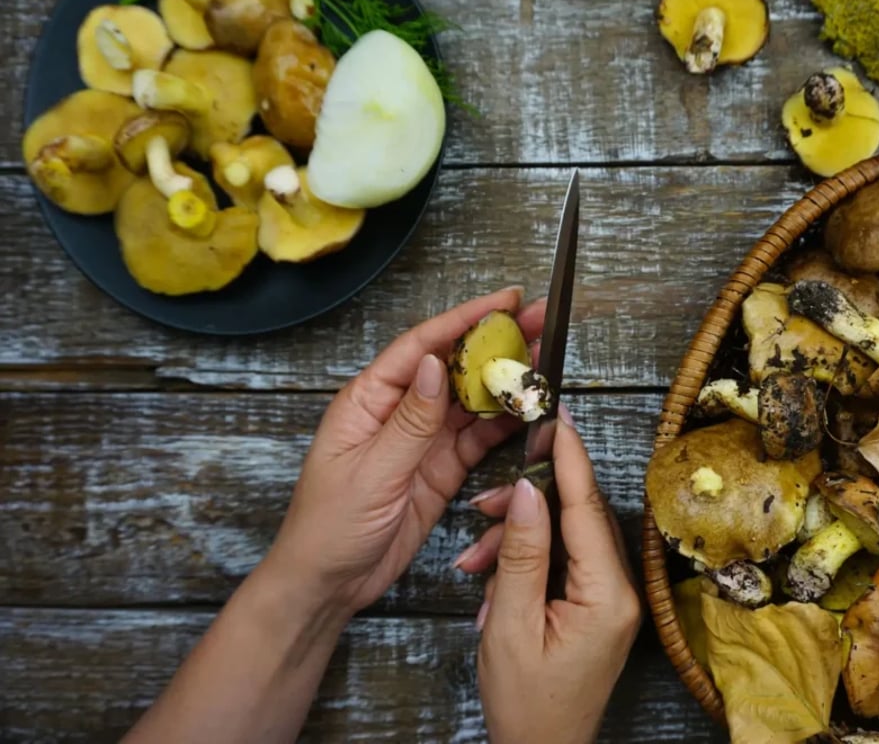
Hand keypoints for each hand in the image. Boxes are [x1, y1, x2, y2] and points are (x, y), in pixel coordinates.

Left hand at [266, 287, 545, 614]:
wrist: (330, 583)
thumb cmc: (329, 527)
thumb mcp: (371, 472)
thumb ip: (409, 421)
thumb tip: (434, 364)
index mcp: (368, 400)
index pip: (421, 347)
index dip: (464, 320)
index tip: (505, 301)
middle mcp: (398, 412)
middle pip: (453, 366)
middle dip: (496, 342)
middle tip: (540, 321)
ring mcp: (422, 440)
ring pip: (471, 400)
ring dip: (505, 380)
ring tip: (545, 360)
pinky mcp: (440, 468)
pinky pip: (477, 438)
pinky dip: (504, 424)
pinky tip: (529, 410)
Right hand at [462, 411, 642, 743]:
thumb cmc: (528, 704)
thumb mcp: (511, 625)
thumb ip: (522, 554)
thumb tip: (531, 493)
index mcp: (607, 594)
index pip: (587, 507)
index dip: (569, 457)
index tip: (555, 416)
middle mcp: (620, 589)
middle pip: (576, 517)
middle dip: (529, 503)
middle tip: (488, 499)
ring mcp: (609, 597)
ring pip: (564, 536)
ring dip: (518, 537)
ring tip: (475, 558)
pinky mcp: (595, 604)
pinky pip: (562, 561)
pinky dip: (525, 560)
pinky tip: (490, 576)